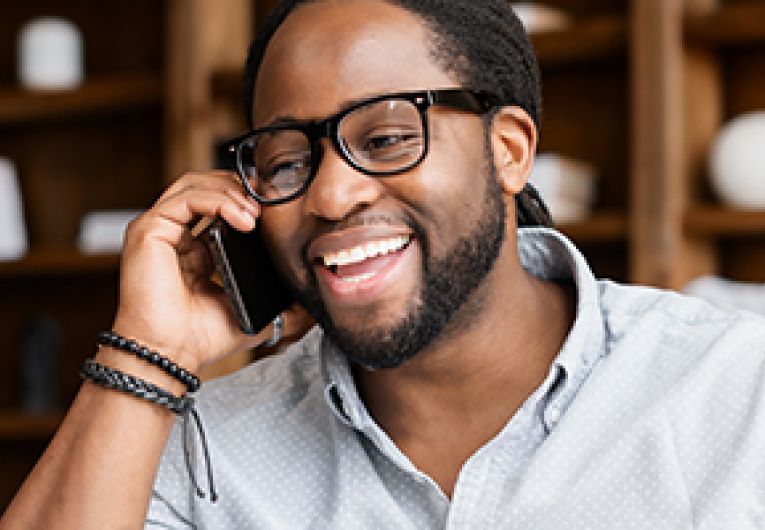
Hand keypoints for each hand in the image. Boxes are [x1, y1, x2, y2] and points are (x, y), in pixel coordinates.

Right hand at [111, 171, 299, 370]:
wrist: (171, 355)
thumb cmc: (199, 338)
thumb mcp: (252, 312)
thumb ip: (280, 303)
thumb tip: (309, 300)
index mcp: (194, 248)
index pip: (218, 203)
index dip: (246, 199)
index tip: (275, 209)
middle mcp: (173, 234)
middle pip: (206, 185)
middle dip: (241, 188)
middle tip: (269, 203)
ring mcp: (158, 230)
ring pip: (195, 185)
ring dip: (232, 192)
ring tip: (257, 213)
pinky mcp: (148, 231)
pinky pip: (186, 198)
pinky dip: (218, 201)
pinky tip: (243, 220)